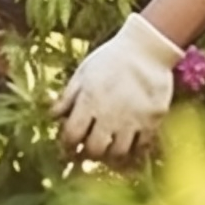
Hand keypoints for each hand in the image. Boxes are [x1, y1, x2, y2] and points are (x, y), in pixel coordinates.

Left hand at [51, 13, 183, 159]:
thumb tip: (52, 117)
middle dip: (88, 153)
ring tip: (108, 149)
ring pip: (118, 154)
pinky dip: (133, 151)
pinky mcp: (152, 121)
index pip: (72, 136)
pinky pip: (142, 147)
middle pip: (94, 150)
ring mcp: (133, 120)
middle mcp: (110, 114)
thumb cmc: (111, 58)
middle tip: (88, 149)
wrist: (147, 49)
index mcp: (89, 101)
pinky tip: (128, 145)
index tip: (68, 145)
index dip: (67, 145)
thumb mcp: (83, 73)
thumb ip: (68, 97)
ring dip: (110, 155)